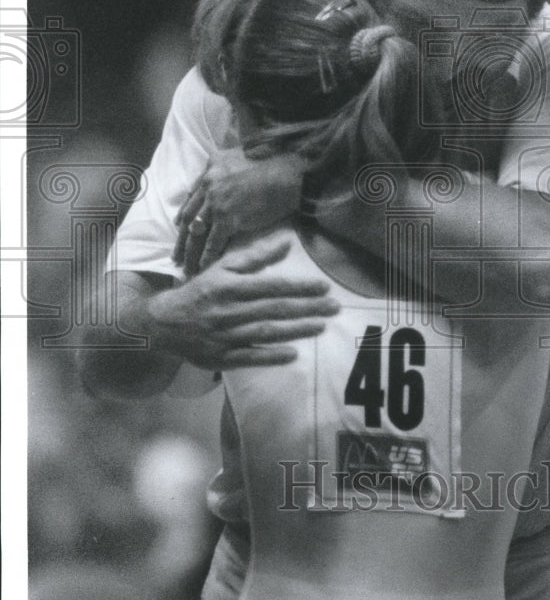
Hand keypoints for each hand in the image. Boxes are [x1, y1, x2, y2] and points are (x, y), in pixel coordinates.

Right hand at [151, 238, 339, 368]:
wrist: (165, 322)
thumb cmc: (201, 291)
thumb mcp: (223, 267)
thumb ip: (256, 256)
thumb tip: (287, 242)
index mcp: (230, 286)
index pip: (271, 285)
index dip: (299, 286)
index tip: (323, 286)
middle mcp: (228, 310)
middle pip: (273, 309)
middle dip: (306, 308)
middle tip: (334, 308)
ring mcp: (224, 335)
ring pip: (265, 332)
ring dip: (295, 330)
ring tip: (321, 327)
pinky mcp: (221, 357)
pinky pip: (249, 357)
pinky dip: (271, 356)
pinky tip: (293, 355)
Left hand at [173, 147, 305, 275]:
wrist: (285, 176)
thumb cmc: (270, 165)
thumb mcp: (239, 156)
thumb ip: (224, 165)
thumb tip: (221, 174)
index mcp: (210, 170)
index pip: (192, 196)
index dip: (184, 213)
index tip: (179, 226)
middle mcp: (209, 186)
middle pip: (188, 216)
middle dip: (181, 238)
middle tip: (176, 254)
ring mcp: (216, 203)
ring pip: (196, 232)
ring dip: (190, 251)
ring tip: (186, 266)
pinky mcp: (228, 218)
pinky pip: (213, 241)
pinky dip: (208, 255)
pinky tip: (204, 266)